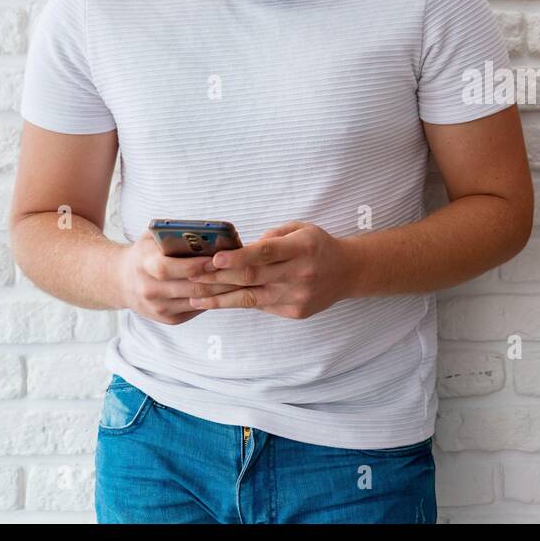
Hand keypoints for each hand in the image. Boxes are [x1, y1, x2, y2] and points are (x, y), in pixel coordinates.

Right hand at [113, 231, 239, 325]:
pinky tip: (231, 290)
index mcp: (144, 265)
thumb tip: (210, 232)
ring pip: (198, 300)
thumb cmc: (145, 253)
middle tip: (242, 270)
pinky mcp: (169, 319)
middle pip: (190, 286)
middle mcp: (149, 290)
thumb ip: (175, 234)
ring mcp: (158, 307)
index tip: (217, 258)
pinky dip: (215, 299)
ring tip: (243, 279)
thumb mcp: (152, 237)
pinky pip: (197, 308)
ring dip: (223, 291)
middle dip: (219, 278)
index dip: (195, 265)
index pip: (168, 268)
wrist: (121, 282)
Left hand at [185, 220, 358, 319]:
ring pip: (251, 299)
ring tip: (194, 297)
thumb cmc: (318, 245)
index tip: (214, 259)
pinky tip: (218, 301)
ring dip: (219, 298)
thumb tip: (239, 250)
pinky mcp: (295, 312)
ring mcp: (298, 296)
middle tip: (190, 277)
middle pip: (252, 278)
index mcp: (302, 248)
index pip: (265, 253)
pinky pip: (261, 306)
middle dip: (218, 278)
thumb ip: (271, 238)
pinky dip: (238, 303)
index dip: (238, 257)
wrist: (349, 271)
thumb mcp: (300, 228)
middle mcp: (300, 274)